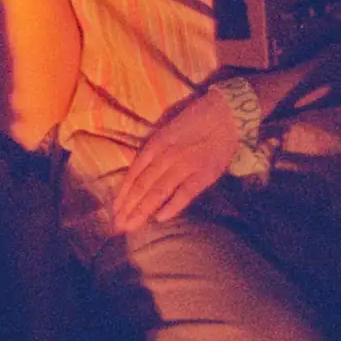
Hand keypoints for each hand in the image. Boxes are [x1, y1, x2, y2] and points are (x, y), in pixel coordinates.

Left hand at [111, 86, 243, 231]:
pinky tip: (160, 219)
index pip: (133, 174)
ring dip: (143, 210)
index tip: (114, 210)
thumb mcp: (167, 131)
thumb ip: (154, 152)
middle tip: (118, 226)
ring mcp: (185, 166)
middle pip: (142, 186)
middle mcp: (166, 156)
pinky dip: (172, 207)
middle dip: (128, 208)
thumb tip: (140, 175)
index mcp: (155, 145)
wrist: (226, 113)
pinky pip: (185, 193)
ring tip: (131, 226)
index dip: (123, 194)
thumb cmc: (195, 121)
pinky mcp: (204, 174)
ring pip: (158, 191)